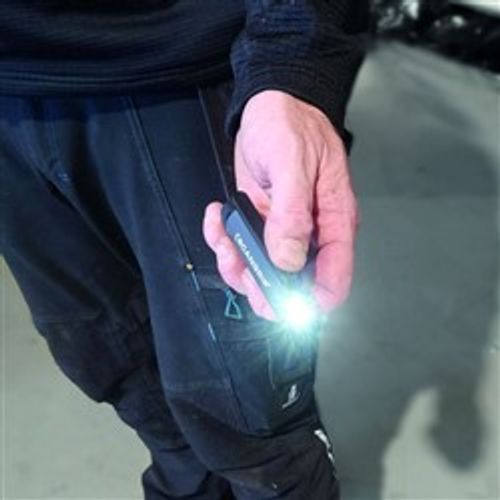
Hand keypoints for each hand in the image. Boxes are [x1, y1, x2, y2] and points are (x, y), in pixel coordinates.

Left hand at [203, 90, 357, 319]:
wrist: (271, 105)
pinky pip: (242, 249)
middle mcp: (311, 234)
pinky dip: (223, 241)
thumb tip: (288, 259)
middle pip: (292, 285)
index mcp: (333, 223)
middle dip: (260, 283)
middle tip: (239, 259)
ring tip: (223, 230)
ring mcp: (284, 232)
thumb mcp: (293, 162)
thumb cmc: (291, 125)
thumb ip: (292, 213)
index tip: (279, 302)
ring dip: (236, 261)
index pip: (332, 280)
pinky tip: (218, 218)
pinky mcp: (261, 224)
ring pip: (262, 272)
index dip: (310, 302)